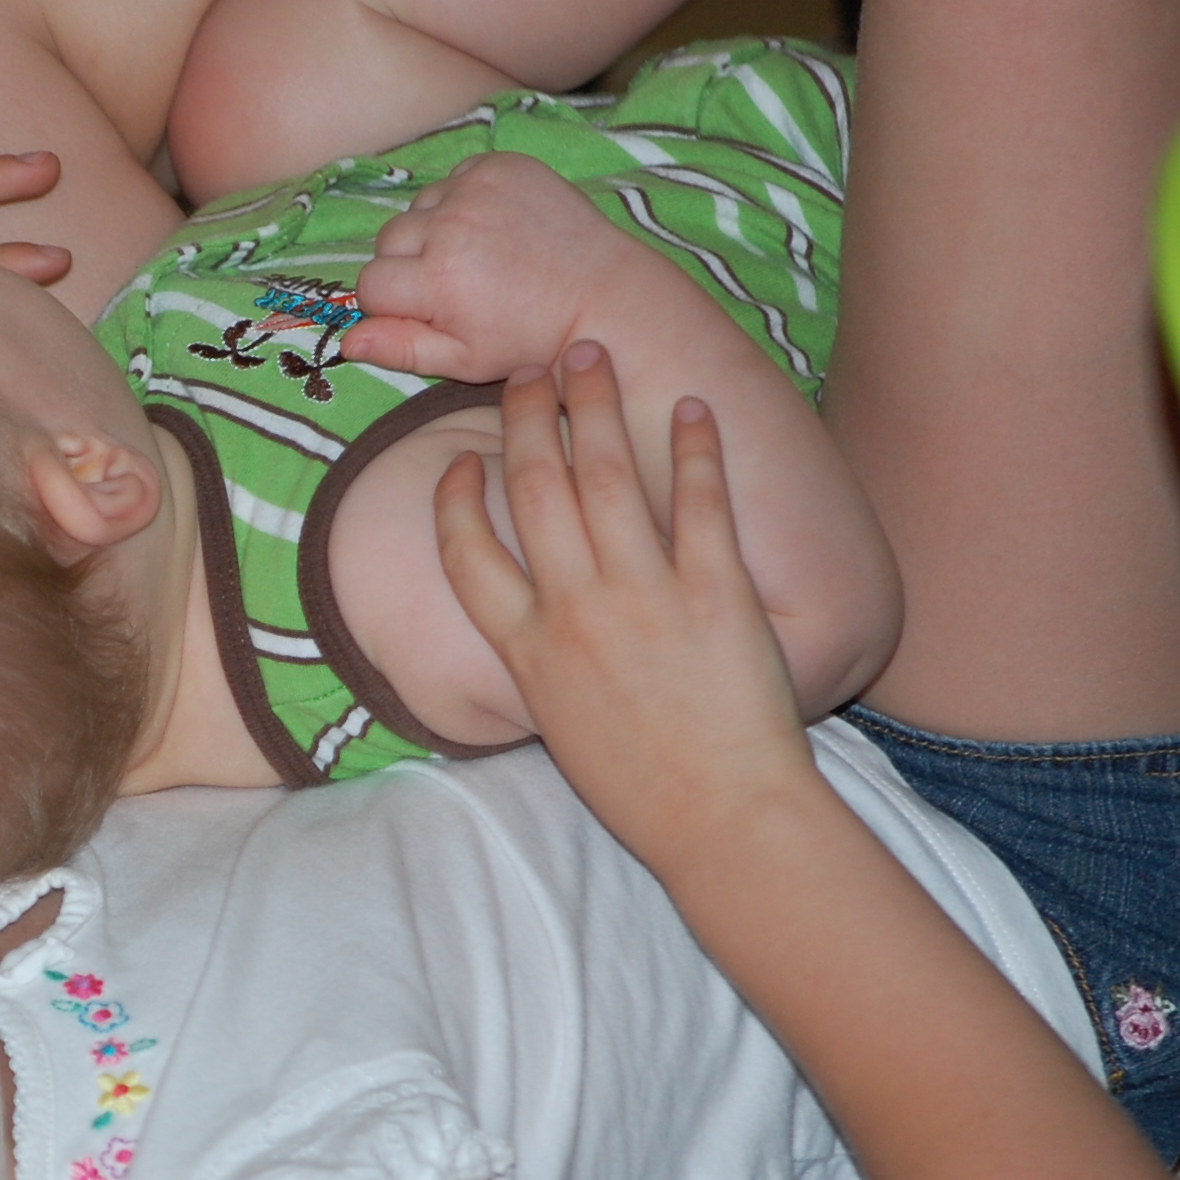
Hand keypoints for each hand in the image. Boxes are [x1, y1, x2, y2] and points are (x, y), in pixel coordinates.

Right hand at [342, 155, 621, 382]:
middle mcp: (451, 226)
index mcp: (438, 280)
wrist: (603, 296)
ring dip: (434, 230)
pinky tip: (495, 230)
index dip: (392, 304)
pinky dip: (464, 202)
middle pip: (388, 241)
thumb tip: (347, 341)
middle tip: (456, 286)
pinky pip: (453, 180)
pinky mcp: (501, 165)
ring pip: (418, 208)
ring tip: (478, 257)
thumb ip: (402, 348)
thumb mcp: (464, 360)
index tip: (428, 313)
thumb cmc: (531, 339)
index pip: (370, 284)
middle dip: (409, 265)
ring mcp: (478, 189)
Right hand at [433, 344, 815, 865]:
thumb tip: (540, 633)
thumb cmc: (644, 794)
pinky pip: (699, 501)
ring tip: (592, 357)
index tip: (461, 461)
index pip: (467, 555)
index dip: (457, 498)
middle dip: (527, 420)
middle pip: (533, 490)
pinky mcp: (714, 593)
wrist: (722, 821)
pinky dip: (693, 447)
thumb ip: (544, 669)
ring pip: (605, 477)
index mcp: (528, 653)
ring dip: (595, 406)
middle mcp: (574, 614)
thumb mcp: (563, 731)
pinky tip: (691, 407)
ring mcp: (643, 598)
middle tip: (532, 375)